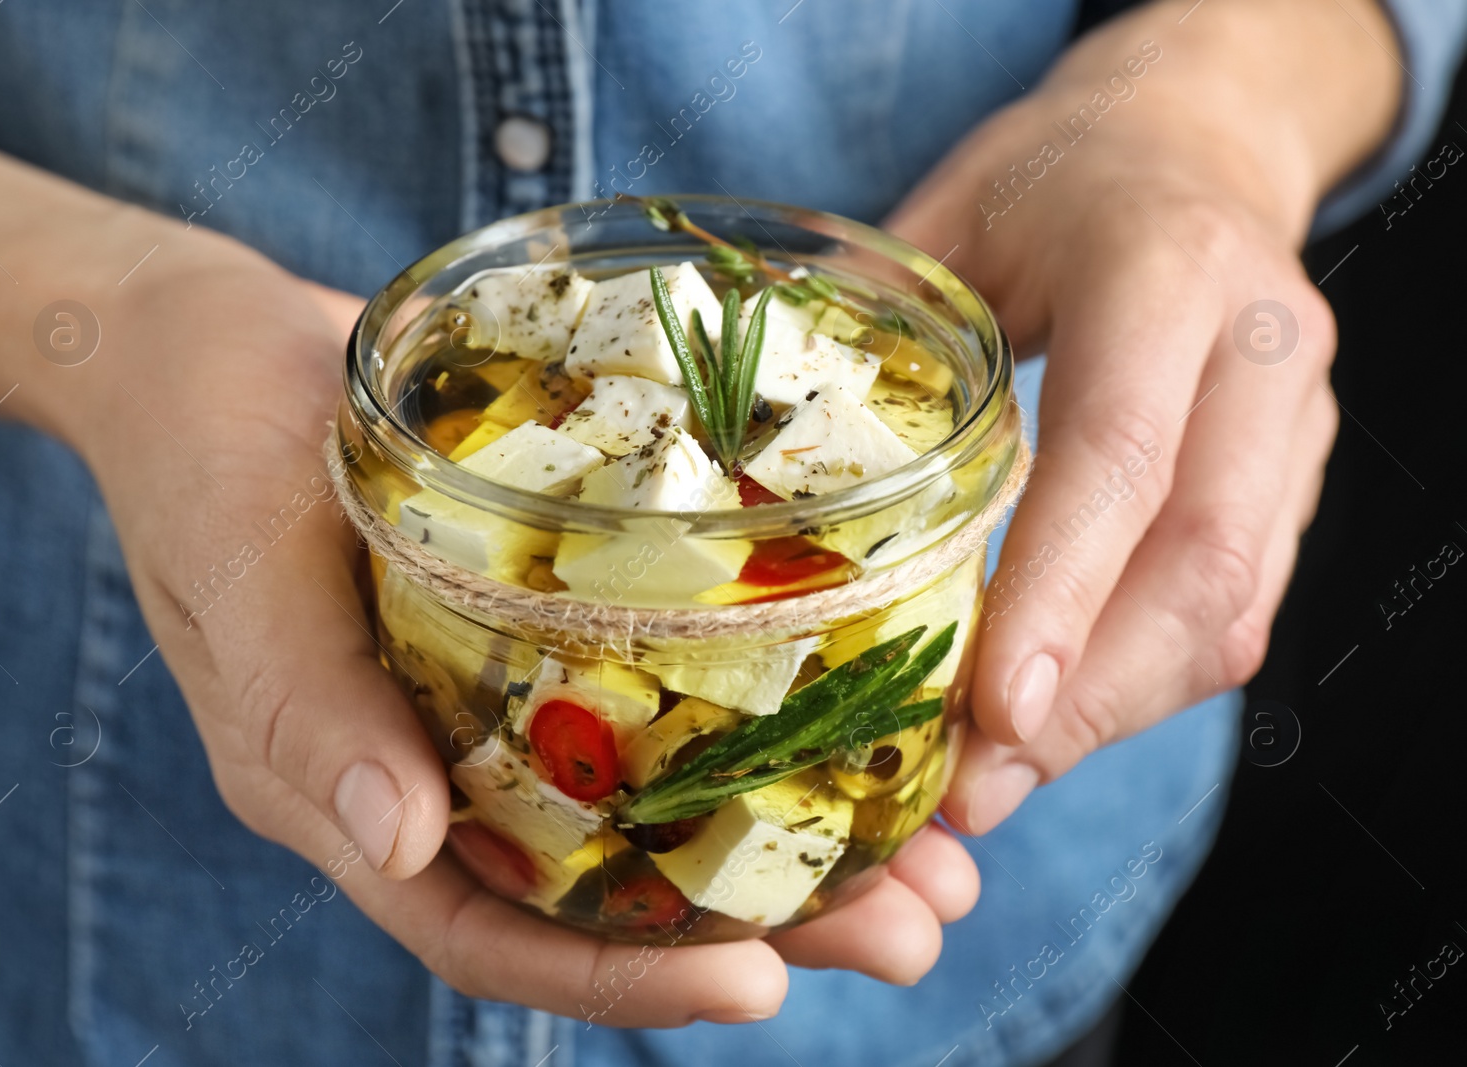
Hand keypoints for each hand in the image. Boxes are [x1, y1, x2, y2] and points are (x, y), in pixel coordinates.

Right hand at [66, 237, 977, 1025]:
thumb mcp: (240, 573)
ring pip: (659, 801)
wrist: (209, 344)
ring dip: (795, 832)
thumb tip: (395, 842)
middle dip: (764, 922)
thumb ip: (305, 711)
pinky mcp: (543, 617)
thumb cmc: (200, 453)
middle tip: (910, 926)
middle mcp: (442, 765)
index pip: (492, 929)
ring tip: (934, 848)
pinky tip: (860, 702)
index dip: (620, 977)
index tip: (758, 980)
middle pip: (610, 890)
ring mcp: (498, 694)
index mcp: (357, 793)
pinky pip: (660, 687)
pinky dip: (759, 711)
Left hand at [884, 0, 1398, 833]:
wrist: (1194, 146)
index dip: (1060, 591)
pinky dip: (1142, 683)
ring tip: (998, 777)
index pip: (1120, 453)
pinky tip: (1055, 720)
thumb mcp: (952, 218)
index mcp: (1164, 268)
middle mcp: (1259, 349)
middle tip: (975, 787)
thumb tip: (758, 469)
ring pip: (1233, 609)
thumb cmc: (1054, 182)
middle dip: (1086, 700)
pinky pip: (1238, 608)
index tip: (994, 713)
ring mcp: (1295, 420)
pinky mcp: (1295, 477)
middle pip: (1201, 564)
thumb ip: (877, 336)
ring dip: (1113, 715)